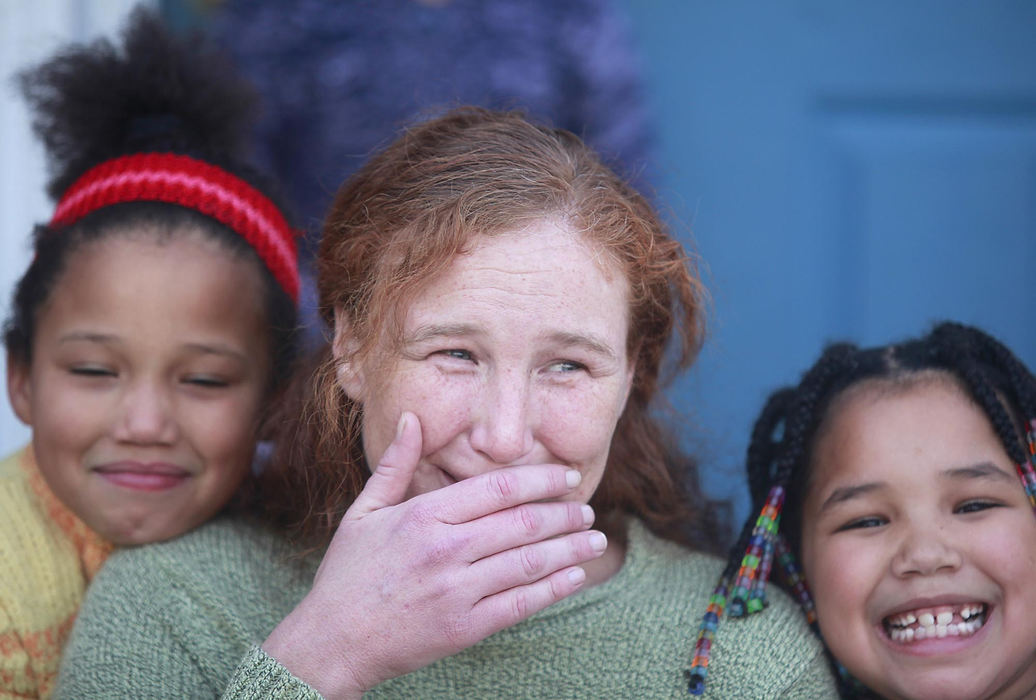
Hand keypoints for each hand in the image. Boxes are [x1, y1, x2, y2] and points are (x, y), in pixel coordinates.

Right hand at [262, 412, 606, 698]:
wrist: (331, 642)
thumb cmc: (347, 574)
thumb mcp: (364, 512)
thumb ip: (395, 465)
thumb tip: (411, 418)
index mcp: (424, 514)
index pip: (499, 487)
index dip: (541, 479)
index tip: (567, 476)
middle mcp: (445, 549)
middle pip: (523, 522)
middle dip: (564, 513)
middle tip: (587, 508)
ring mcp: (457, 591)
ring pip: (529, 562)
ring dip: (570, 548)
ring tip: (595, 538)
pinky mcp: (464, 628)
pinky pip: (521, 604)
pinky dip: (554, 588)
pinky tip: (576, 576)